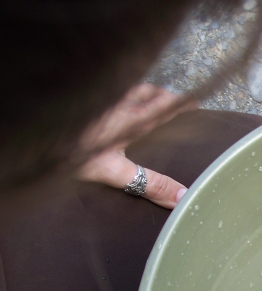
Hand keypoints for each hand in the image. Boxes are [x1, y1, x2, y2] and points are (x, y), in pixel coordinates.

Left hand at [76, 83, 197, 208]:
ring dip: (139, 91)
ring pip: (126, 89)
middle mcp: (117, 103)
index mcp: (131, 118)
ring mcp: (99, 99)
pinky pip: (106, 93)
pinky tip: (109, 103)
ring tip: (145, 96)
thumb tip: (181, 197)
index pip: (164, 106)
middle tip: (172, 99)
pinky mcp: (81, 100)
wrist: (32, 131)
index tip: (196, 102)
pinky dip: (115, 94)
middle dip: (162, 95)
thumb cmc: (70, 150)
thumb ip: (148, 183)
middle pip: (146, 93)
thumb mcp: (113, 171)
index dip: (181, 104)